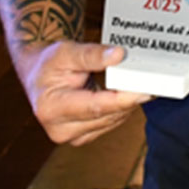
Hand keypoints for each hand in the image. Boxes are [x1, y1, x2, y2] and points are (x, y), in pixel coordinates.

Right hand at [11, 39, 151, 145]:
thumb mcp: (66, 51)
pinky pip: (110, 123)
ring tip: (136, 82)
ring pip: (112, 121)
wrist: (38, 74)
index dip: (122, 99)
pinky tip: (124, 93)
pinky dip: (120, 109)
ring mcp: (71, 136)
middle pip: (107, 116)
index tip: (144, 90)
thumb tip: (119, 55)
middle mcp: (59, 129)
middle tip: (149, 80)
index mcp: (51, 108)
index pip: (95, 106)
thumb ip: (92, 54)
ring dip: (127, 104)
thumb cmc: (49, 62)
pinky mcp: (82, 136)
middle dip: (129, 99)